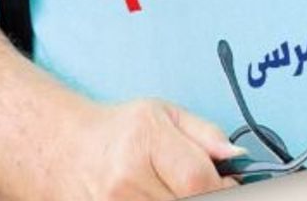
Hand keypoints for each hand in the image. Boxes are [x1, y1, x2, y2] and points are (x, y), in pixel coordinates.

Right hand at [75, 95, 243, 197]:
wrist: (68, 151)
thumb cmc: (121, 130)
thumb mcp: (164, 114)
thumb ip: (205, 133)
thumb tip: (237, 156)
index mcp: (143, 139)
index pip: (197, 177)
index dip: (224, 185)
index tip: (230, 182)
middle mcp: (126, 178)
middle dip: (209, 196)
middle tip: (211, 188)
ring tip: (179, 189)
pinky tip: (165, 197)